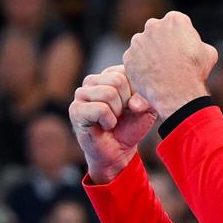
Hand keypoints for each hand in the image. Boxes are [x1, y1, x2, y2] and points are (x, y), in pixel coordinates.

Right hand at [69, 65, 156, 183]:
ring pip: (108, 93)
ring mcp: (81, 94)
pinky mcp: (75, 110)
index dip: (137, 92)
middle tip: (121, 114)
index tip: (134, 105)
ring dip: (117, 112)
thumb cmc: (131, 127)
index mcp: (110, 73)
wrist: (118, 152)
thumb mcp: (147, 108)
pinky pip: (100, 109)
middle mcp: (93, 80)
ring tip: (113, 119)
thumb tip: (134, 104)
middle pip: (118, 80)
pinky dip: (109, 121)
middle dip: (126, 102)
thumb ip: (147, 98)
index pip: (128, 70)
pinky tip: (105, 126)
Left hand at [123, 12, 217, 120]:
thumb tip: (197, 45)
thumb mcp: (208, 53)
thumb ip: (199, 43)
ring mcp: (138, 40)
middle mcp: (153, 25)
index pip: (175, 23)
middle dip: (161, 42)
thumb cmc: (195, 72)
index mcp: (174, 19)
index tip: (181, 49)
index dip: (179, 37)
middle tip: (168, 59)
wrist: (176, 92)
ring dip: (148, 54)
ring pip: (142, 45)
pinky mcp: (128, 56)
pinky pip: (134, 60)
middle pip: (156, 31)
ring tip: (159, 70)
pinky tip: (150, 77)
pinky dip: (139, 67)